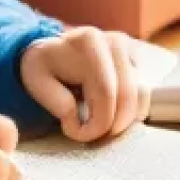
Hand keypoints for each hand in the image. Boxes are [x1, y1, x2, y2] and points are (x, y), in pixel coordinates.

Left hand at [19, 27, 149, 141]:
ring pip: (140, 95)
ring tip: (102, 128)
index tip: (80, 134)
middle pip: (127, 95)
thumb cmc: (44, 67)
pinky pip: (144, 93)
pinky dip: (132, 112)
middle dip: (114, 125)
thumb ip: (58, 103)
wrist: (53, 52)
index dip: (99, 122)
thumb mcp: (36, 80)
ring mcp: (129, 48)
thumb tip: (79, 121)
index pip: (105, 92)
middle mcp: (114, 41)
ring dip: (125, 120)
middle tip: (95, 138)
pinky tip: (113, 117)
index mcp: (88, 42)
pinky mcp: (136, 59)